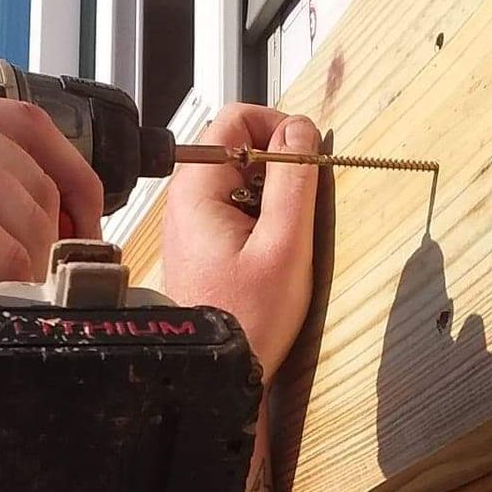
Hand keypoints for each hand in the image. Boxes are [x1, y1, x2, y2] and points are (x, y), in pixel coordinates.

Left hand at [161, 105, 320, 381]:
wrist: (219, 373)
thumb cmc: (251, 319)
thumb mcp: (285, 246)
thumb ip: (294, 182)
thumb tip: (300, 129)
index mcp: (198, 189)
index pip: (235, 117)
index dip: (278, 126)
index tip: (306, 157)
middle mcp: (185, 199)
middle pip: (237, 145)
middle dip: (278, 163)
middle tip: (301, 203)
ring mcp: (192, 221)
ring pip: (240, 177)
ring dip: (273, 193)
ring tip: (287, 234)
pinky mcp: (203, 243)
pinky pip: (236, 207)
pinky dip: (262, 216)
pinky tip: (272, 250)